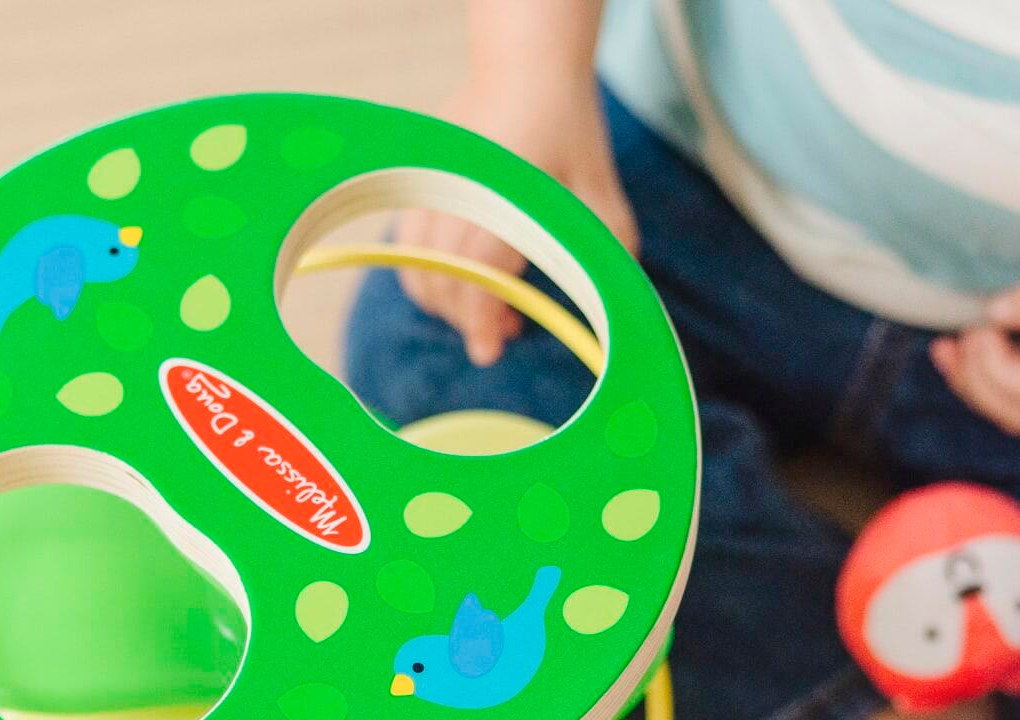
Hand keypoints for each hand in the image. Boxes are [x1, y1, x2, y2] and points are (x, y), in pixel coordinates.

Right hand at [397, 78, 637, 365]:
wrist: (526, 66)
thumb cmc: (569, 132)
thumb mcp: (600, 192)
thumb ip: (607, 249)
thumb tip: (611, 312)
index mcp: (501, 195)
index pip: (475, 273)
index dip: (479, 320)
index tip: (489, 353)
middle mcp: (456, 193)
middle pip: (441, 280)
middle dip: (466, 318)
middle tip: (506, 333)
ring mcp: (431, 189)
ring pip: (417, 270)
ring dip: (447, 302)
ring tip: (490, 309)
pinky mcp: (419, 189)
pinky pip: (408, 251)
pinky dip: (430, 277)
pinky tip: (467, 281)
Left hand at [930, 267, 1019, 438]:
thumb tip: (994, 311)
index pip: (1019, 388)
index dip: (987, 358)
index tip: (979, 322)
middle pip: (1009, 411)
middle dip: (970, 379)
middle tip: (947, 344)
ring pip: (1014, 412)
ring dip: (977, 381)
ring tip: (949, 349)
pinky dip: (996, 378)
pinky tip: (979, 349)